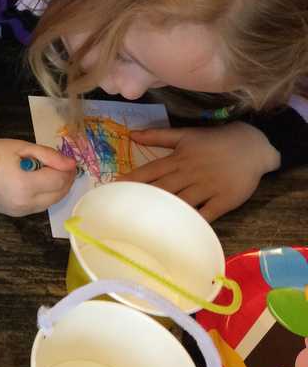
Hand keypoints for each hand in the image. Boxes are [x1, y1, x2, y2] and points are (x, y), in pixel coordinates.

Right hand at [0, 129, 76, 216]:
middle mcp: (24, 203)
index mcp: (25, 185)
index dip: (68, 170)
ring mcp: (19, 211)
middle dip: (66, 180)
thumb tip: (71, 164)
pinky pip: (38, 206)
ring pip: (50, 203)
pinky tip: (41, 184)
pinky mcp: (14, 214)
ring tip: (54, 174)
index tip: (69, 160)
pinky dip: (45, 196)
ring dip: (57, 189)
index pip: (58, 180)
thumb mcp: (22, 147)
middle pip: (58, 195)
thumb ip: (49, 156)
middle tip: (65, 166)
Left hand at [120, 123, 279, 221]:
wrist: (251, 146)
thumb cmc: (214, 141)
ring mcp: (207, 187)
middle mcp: (189, 173)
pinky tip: (181, 231)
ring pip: (182, 202)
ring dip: (165, 212)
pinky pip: (207, 214)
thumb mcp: (185, 134)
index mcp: (178, 159)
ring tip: (146, 224)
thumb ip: (158, 136)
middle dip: (143, 199)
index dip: (131, 180)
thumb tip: (131, 135)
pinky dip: (195, 222)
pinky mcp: (224, 199)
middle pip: (162, 189)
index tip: (114, 189)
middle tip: (124, 210)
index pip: (150, 171)